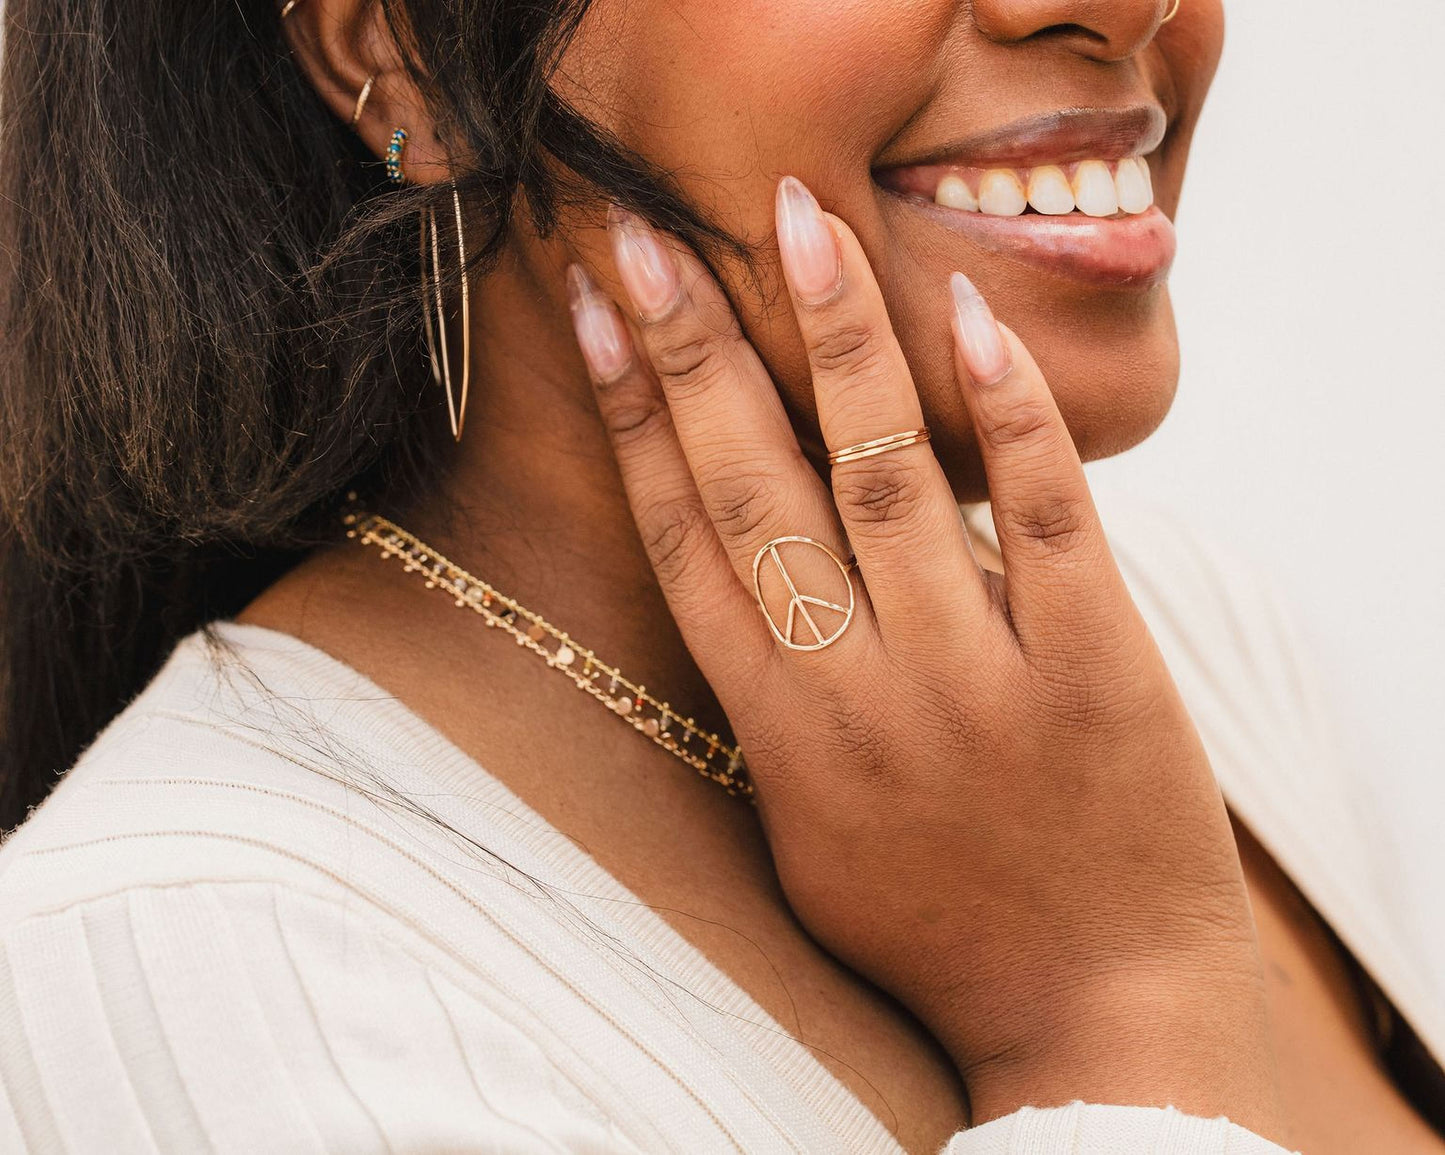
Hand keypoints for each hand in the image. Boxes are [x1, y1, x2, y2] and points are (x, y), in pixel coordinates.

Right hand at [565, 176, 1283, 1137]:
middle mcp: (862, 694)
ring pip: (886, 476)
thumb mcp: (810, 837)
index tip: (598, 318)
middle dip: (691, 348)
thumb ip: (772, 714)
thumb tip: (740, 590)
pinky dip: (1008, 412)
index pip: (685, 540)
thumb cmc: (938, 930)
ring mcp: (980, 676)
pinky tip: (966, 317)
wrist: (1099, 1013)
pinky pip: (1044, 515)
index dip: (632, 419)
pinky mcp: (1096, 664)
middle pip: (754, 487)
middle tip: (645, 233)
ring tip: (795, 225)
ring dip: (835, 340)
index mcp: (782, 733)